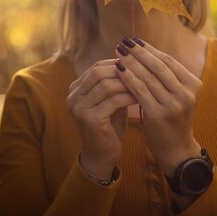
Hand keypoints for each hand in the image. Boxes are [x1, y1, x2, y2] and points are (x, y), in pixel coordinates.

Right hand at [66, 59, 135, 179]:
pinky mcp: (90, 119)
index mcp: (76, 89)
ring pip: (106, 85)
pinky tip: (140, 97)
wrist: (102, 156)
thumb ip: (114, 82)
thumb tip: (131, 59)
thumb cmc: (109, 126)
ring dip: (127, 83)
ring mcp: (79, 108)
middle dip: (122, 70)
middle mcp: (73, 96)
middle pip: (99, 72)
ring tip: (143, 83)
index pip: (97, 67)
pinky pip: (113, 101)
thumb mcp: (109, 100)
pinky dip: (128, 97)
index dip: (117, 63)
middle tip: (141, 71)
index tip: (137, 64)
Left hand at [115, 39, 201, 175]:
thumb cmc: (172, 117)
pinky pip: (140, 91)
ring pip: (148, 77)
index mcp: (194, 84)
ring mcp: (174, 105)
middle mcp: (186, 93)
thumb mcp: (176, 94)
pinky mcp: (159, 115)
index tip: (134, 40)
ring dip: (131, 62)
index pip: (168, 61)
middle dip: (139, 53)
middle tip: (124, 42)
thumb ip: (166, 75)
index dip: (150, 49)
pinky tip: (118, 69)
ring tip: (118, 52)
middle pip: (158, 66)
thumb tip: (143, 49)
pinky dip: (128, 78)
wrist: (176, 149)